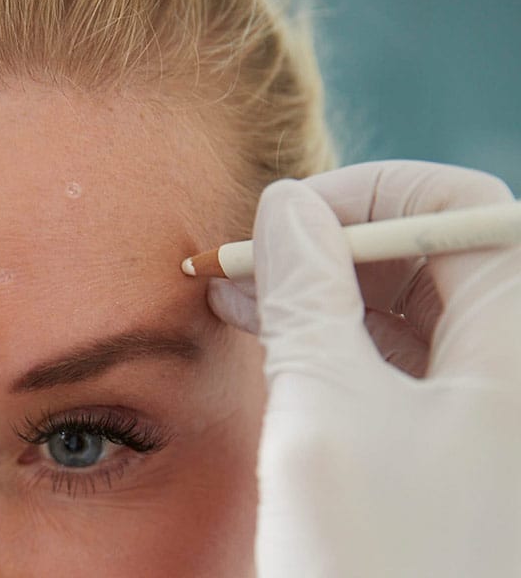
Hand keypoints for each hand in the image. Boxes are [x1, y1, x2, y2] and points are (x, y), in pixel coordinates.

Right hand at [207, 161, 520, 577]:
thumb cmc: (376, 570)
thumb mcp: (326, 413)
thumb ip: (306, 294)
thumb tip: (285, 206)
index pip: (460, 210)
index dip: (370, 194)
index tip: (290, 214)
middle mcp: (515, 365)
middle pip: (427, 253)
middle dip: (331, 241)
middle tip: (249, 253)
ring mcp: (483, 405)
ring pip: (402, 303)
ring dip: (320, 286)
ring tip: (241, 287)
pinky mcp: (445, 437)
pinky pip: (389, 354)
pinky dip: (328, 333)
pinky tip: (270, 328)